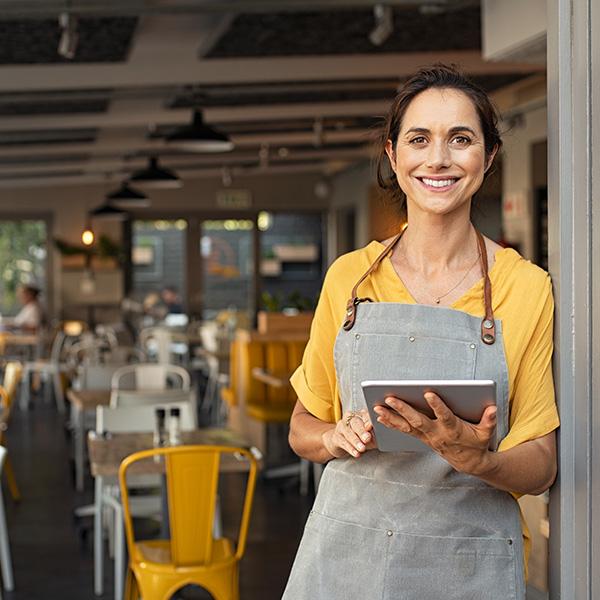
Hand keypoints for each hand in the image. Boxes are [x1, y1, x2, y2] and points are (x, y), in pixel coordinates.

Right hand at [322, 409, 376, 458]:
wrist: (341, 442)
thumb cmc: (359, 437)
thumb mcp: (369, 435)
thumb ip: (375, 434)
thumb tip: (383, 437)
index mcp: (360, 415)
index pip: (365, 415)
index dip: (368, 420)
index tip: (371, 426)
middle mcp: (349, 418)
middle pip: (355, 423)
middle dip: (362, 431)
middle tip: (367, 438)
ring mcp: (341, 427)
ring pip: (348, 432)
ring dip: (356, 441)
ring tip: (362, 448)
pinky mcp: (336, 437)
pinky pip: (343, 442)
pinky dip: (350, 448)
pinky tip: (355, 453)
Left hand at [373, 392, 497, 475]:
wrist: (468, 463)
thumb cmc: (477, 443)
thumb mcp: (487, 433)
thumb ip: (489, 420)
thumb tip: (492, 408)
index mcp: (453, 429)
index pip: (445, 416)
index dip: (438, 405)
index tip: (429, 393)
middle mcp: (436, 433)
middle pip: (418, 420)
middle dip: (403, 409)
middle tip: (390, 398)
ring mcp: (427, 436)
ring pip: (406, 426)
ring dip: (391, 417)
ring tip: (376, 407)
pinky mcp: (421, 437)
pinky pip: (403, 430)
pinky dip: (391, 423)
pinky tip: (379, 416)